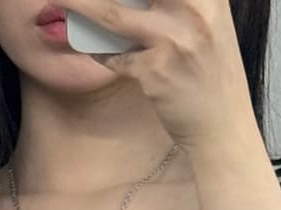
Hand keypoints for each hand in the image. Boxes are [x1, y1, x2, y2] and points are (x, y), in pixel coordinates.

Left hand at [67, 0, 257, 156]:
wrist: (223, 126)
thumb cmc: (213, 73)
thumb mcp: (210, 22)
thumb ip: (181, 2)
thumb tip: (137, 0)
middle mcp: (195, 8)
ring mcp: (173, 40)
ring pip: (113, 14)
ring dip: (80, 5)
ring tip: (57, 0)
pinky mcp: (155, 70)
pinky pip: (113, 55)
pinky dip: (98, 49)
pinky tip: (90, 44)